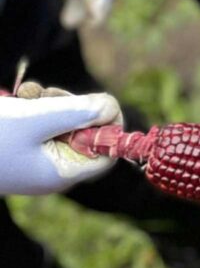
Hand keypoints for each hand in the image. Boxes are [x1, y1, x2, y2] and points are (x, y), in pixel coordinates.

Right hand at [0, 83, 121, 194]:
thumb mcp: (35, 119)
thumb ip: (78, 113)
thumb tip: (113, 107)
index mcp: (62, 174)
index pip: (106, 152)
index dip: (108, 124)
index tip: (93, 100)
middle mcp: (51, 172)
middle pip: (85, 137)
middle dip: (72, 109)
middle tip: (48, 93)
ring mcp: (34, 163)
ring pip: (61, 128)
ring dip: (50, 106)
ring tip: (27, 95)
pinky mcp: (19, 151)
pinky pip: (40, 129)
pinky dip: (34, 111)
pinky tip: (19, 99)